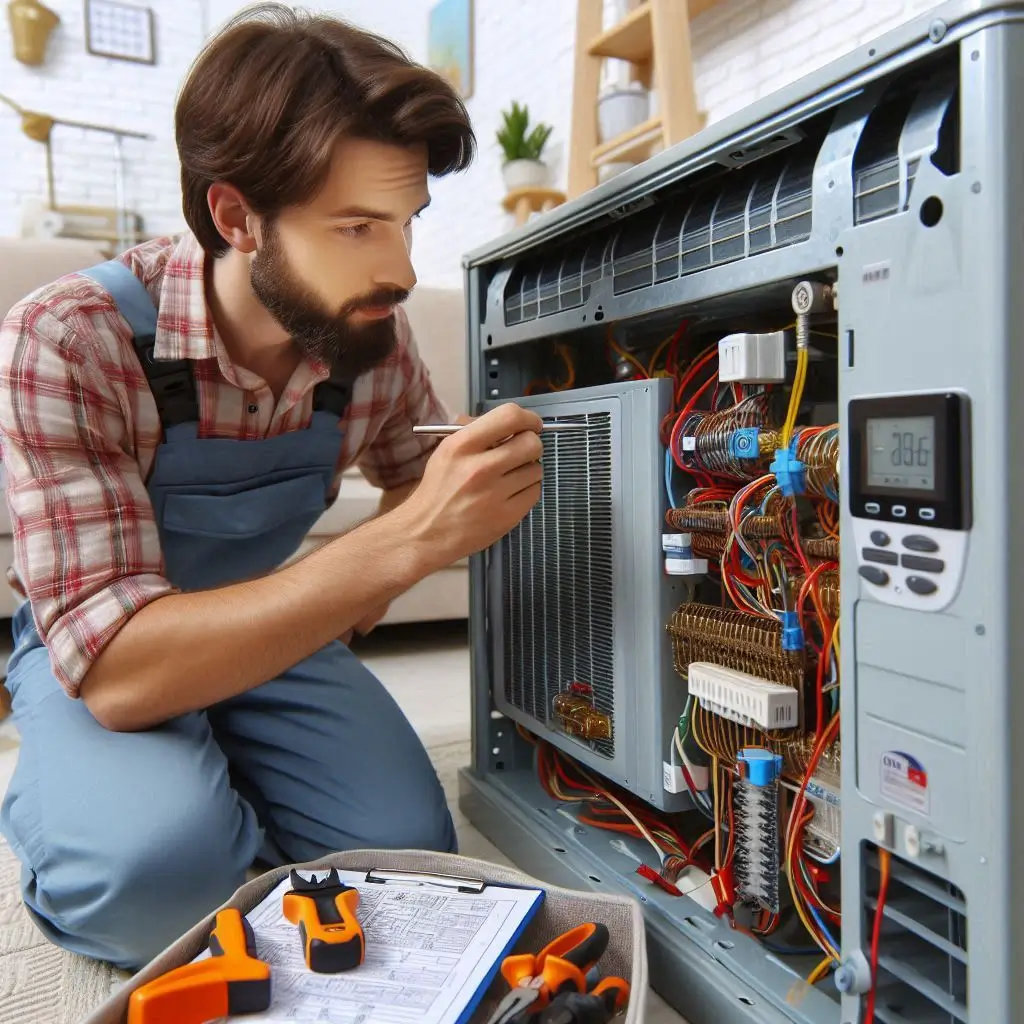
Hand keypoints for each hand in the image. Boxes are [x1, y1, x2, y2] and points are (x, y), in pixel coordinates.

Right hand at [396, 403, 543, 567]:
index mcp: (462, 446)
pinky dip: (527, 490)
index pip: (510, 417)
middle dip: (531, 445)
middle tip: (522, 452)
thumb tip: (511, 423)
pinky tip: (509, 493)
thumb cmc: (438, 490)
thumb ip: (476, 431)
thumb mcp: (446, 451)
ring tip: (509, 477)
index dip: (528, 418)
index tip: (531, 424)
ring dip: (528, 470)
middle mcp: (479, 468)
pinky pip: (535, 492)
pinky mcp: (507, 516)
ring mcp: (494, 494)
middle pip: (531, 443)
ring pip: (536, 469)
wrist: (426, 532)